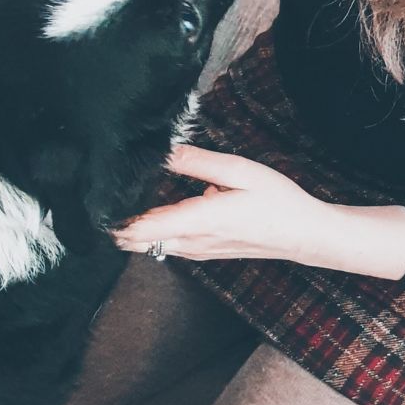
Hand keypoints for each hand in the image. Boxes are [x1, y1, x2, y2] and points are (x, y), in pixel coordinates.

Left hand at [114, 144, 332, 263]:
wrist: (303, 234)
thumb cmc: (277, 201)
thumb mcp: (241, 171)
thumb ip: (199, 162)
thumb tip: (165, 151)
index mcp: (200, 220)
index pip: (142, 228)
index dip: (116, 218)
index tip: (101, 198)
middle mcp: (193, 242)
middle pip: (137, 242)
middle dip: (119, 222)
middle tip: (108, 194)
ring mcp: (197, 251)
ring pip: (150, 245)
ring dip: (136, 228)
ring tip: (127, 197)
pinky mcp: (203, 253)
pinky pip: (167, 245)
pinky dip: (155, 232)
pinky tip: (161, 208)